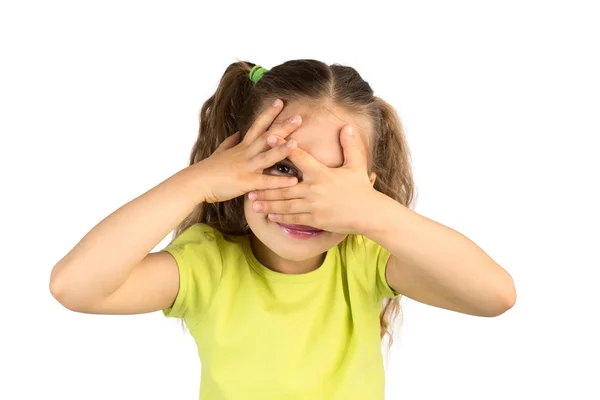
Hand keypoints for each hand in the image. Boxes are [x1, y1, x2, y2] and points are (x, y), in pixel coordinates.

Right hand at [188, 100, 302, 203]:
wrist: (195, 182)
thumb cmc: (208, 169)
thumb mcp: (221, 152)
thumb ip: (231, 142)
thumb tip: (237, 133)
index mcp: (242, 146)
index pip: (257, 126)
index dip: (269, 113)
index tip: (280, 101)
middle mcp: (245, 153)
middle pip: (266, 136)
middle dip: (282, 126)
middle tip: (299, 117)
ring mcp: (246, 167)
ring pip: (266, 157)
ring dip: (282, 149)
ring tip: (297, 143)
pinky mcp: (245, 182)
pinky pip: (264, 182)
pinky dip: (279, 182)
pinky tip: (293, 181)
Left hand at [248, 124, 377, 234]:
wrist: (369, 214)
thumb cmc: (362, 188)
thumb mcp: (357, 165)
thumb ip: (350, 145)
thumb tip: (347, 126)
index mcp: (321, 173)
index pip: (299, 157)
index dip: (283, 146)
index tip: (268, 138)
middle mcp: (314, 189)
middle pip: (284, 185)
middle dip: (265, 185)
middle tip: (248, 183)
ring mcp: (313, 206)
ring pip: (285, 204)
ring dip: (268, 203)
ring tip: (253, 201)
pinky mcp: (315, 220)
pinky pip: (293, 218)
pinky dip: (280, 216)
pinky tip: (269, 215)